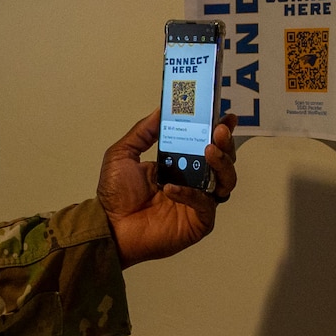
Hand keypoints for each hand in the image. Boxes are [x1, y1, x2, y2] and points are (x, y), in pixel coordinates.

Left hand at [98, 110, 238, 266]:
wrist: (109, 226)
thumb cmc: (115, 195)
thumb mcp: (123, 154)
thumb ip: (143, 132)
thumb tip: (160, 109)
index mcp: (180, 164)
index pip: (207, 144)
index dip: (219, 130)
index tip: (225, 115)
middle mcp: (194, 181)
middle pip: (223, 160)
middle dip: (225, 143)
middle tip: (220, 129)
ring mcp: (199, 202)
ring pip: (226, 180)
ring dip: (221, 163)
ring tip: (209, 150)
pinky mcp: (199, 222)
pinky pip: (205, 204)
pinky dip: (192, 194)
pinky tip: (172, 188)